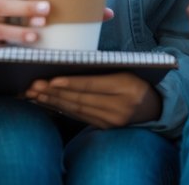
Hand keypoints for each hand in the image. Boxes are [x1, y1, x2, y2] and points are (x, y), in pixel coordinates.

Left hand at [25, 72, 160, 128]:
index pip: (93, 85)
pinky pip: (80, 116)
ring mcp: (112, 120)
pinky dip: (62, 108)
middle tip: (34, 86)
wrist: (155, 106)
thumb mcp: (125, 68)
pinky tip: (48, 102)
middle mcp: (120, 107)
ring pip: (77, 109)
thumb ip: (103, 67)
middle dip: (55, 93)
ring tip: (35, 94)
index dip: (71, 83)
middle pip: (81, 99)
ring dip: (54, 102)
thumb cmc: (137, 78)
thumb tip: (69, 61)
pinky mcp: (106, 127)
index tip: (51, 80)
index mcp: (126, 87)